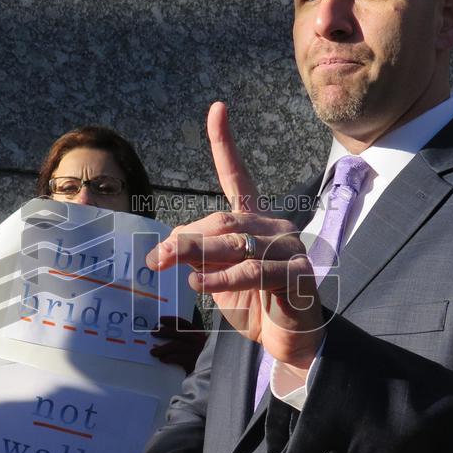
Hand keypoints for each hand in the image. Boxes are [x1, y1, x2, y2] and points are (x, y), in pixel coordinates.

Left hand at [147, 101, 324, 371]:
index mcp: (254, 222)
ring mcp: (289, 250)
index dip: (225, 143)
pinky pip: (253, 271)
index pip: (237, 177)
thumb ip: (196, 257)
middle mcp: (274, 228)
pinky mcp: (298, 275)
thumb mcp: (215, 278)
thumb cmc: (253, 306)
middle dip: (186, 239)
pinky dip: (223, 278)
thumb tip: (166, 248)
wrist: (288, 342)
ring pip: (237, 244)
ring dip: (201, 257)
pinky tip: (201, 285)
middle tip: (155, 260)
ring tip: (177, 272)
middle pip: (224, 221)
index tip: (217, 109)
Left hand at [150, 316, 207, 374]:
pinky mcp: (193, 361)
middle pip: (177, 332)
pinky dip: (169, 358)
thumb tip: (165, 335)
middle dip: (163, 332)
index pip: (183, 323)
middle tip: (153, 332)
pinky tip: (163, 359)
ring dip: (162, 348)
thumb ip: (185, 339)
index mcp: (197, 333)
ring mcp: (195, 350)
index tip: (160, 319)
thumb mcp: (197, 344)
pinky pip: (177, 358)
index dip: (171, 320)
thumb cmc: (202, 356)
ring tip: (153, 352)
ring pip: (175, 345)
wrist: (213, 368)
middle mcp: (196, 339)